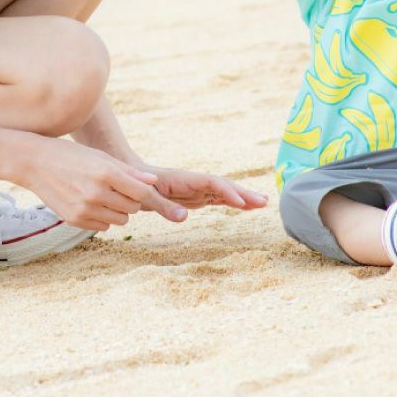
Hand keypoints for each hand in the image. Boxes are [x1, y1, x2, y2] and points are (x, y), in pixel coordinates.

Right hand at [19, 136, 188, 231]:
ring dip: (119, 209)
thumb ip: (129, 172)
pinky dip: (103, 217)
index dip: (162, 203)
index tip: (181, 214)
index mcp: (106, 173)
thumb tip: (153, 184)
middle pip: (134, 209)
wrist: (36, 163)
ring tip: (102, 192)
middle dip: (132, 200)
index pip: (143, 194)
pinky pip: (103, 226)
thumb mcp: (102, 157)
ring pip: (120, 219)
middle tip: (118, 187)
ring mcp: (84, 209)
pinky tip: (90, 201)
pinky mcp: (75, 220)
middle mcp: (96, 193)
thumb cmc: (73, 156)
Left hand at [140, 164, 268, 210]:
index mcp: (185, 179)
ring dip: (243, 197)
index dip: (227, 191)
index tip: (241, 201)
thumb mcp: (147, 196)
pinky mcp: (197, 197)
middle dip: (243, 193)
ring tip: (264, 203)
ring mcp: (198, 190)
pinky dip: (234, 203)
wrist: (133, 178)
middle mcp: (195, 182)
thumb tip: (185, 218)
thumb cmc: (139, 186)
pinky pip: (219, 199)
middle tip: (264, 201)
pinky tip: (247, 208)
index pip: (211, 183)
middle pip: (224, 186)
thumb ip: (164, 206)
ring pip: (225, 192)